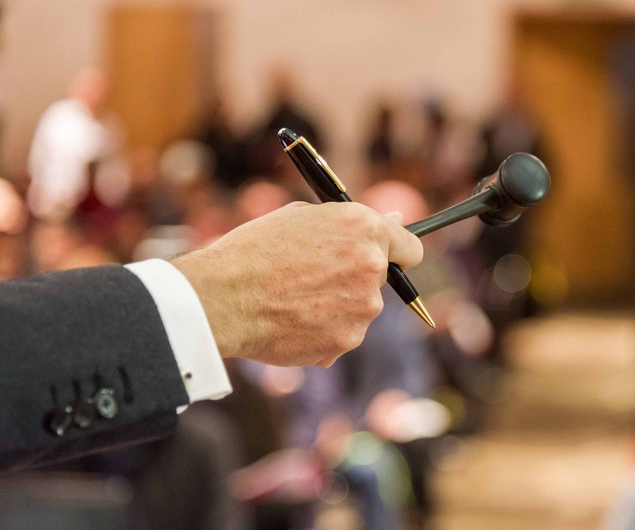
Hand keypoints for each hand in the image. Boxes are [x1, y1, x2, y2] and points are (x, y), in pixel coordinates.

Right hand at [172, 201, 422, 366]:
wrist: (223, 297)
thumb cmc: (254, 250)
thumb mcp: (301, 218)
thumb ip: (349, 225)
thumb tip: (391, 224)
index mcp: (364, 229)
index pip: (411, 247)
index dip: (398, 254)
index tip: (388, 260)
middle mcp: (372, 267)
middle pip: (381, 280)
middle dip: (356, 280)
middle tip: (315, 280)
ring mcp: (363, 308)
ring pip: (359, 310)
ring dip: (337, 307)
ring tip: (293, 300)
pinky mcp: (347, 341)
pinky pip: (341, 335)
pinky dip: (322, 331)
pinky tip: (290, 321)